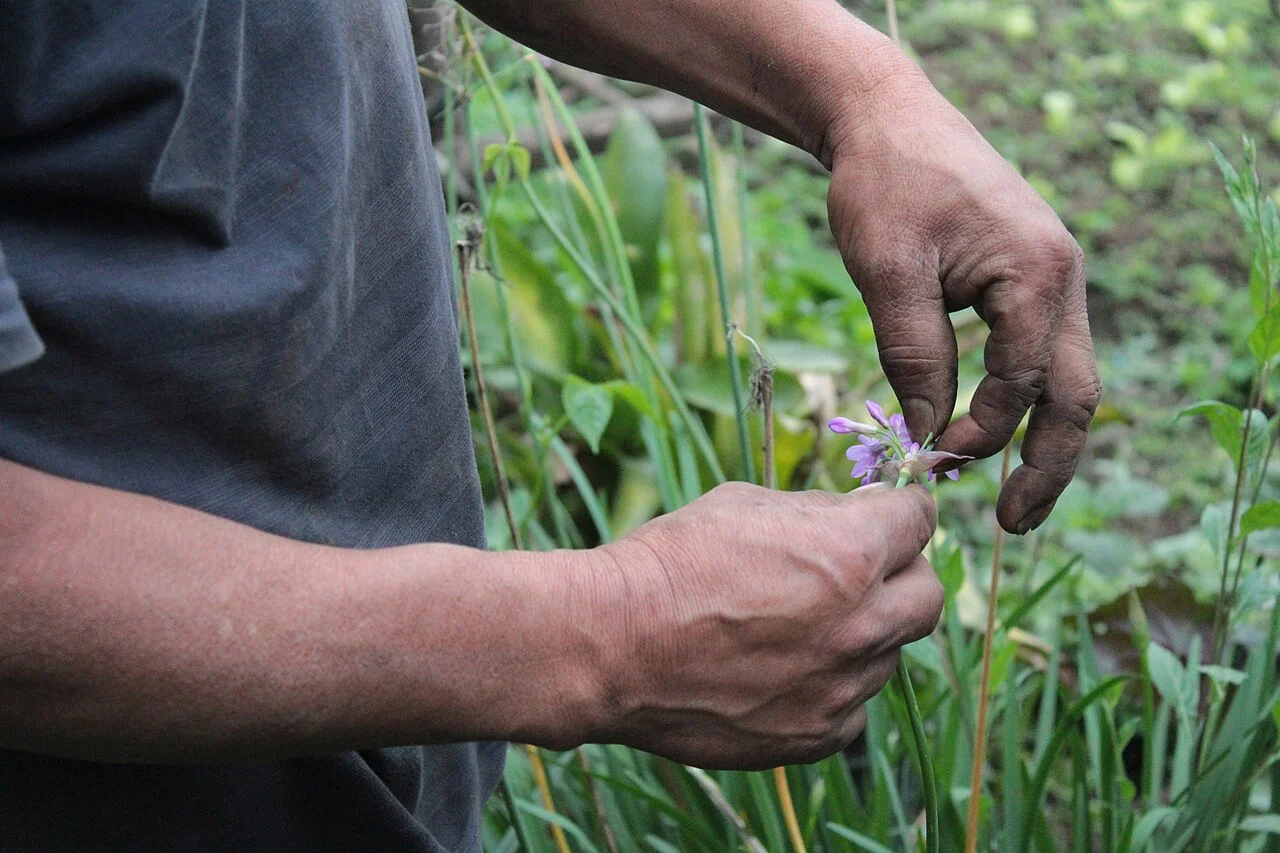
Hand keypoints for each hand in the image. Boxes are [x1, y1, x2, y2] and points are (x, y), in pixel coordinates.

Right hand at [587, 481, 939, 769]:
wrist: (611, 645)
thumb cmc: (670, 562)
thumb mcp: (745, 504)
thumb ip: (818, 513)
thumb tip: (862, 512)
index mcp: (850, 554)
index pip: (919, 521)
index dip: (901, 512)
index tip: (886, 517)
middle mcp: (861, 625)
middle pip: (928, 595)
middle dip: (901, 574)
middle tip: (860, 570)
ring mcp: (841, 688)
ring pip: (887, 653)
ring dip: (860, 633)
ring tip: (795, 624)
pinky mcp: (815, 735)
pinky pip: (853, 708)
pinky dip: (833, 687)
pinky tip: (784, 670)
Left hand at [824, 60, 1100, 532]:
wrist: (887, 119)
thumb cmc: (884, 185)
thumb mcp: (888, 273)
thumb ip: (915, 355)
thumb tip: (931, 436)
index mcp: (1039, 275)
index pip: (1022, 384)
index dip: (978, 433)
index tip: (930, 462)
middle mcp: (1064, 281)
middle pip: (1076, 397)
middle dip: (1047, 465)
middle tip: (1011, 525)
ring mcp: (1053, 280)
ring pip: (1065, 380)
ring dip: (1040, 441)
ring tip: (1011, 500)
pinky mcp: (1028, 282)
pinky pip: (1039, 356)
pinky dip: (1022, 402)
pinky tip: (993, 436)